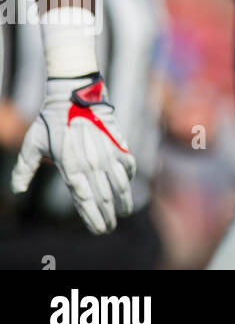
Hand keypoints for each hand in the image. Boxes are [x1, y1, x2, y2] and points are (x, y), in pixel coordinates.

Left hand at [11, 74, 135, 234]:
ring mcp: (107, 152)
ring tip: (124, 212)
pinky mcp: (118, 141)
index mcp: (71, 166)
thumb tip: (17, 190)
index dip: (92, 217)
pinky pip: (127, 163)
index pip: (83, 200)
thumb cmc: (51, 119)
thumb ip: (24, 168)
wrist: (75, 93)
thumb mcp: (32, 144)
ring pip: (119, 183)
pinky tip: (127, 184)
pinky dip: (128, 176)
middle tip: (109, 228)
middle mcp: (91, 163)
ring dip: (123, 200)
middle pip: (103, 196)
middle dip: (107, 215)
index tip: (98, 229)